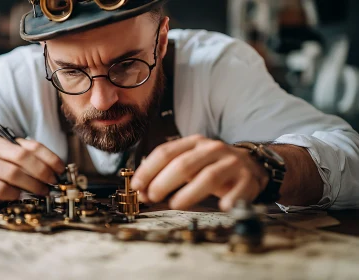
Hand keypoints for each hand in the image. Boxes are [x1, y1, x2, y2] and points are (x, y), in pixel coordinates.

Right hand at [0, 137, 64, 210]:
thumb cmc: (2, 178)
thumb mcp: (19, 167)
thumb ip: (35, 165)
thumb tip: (59, 173)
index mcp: (4, 142)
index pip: (31, 146)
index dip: (49, 158)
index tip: (61, 170)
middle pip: (22, 157)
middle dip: (41, 171)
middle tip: (52, 183)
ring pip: (12, 173)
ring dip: (31, 184)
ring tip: (41, 192)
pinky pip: (0, 188)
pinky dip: (14, 194)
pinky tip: (20, 197)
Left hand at [131, 135, 268, 210]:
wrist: (251, 165)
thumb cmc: (212, 166)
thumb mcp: (188, 163)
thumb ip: (165, 174)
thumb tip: (141, 190)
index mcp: (194, 143)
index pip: (165, 152)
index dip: (148, 170)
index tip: (136, 185)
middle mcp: (212, 149)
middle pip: (183, 164)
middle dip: (163, 182)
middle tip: (152, 197)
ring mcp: (231, 163)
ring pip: (208, 177)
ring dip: (189, 193)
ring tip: (175, 204)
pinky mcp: (247, 179)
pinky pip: (238, 190)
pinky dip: (230, 199)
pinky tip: (222, 207)